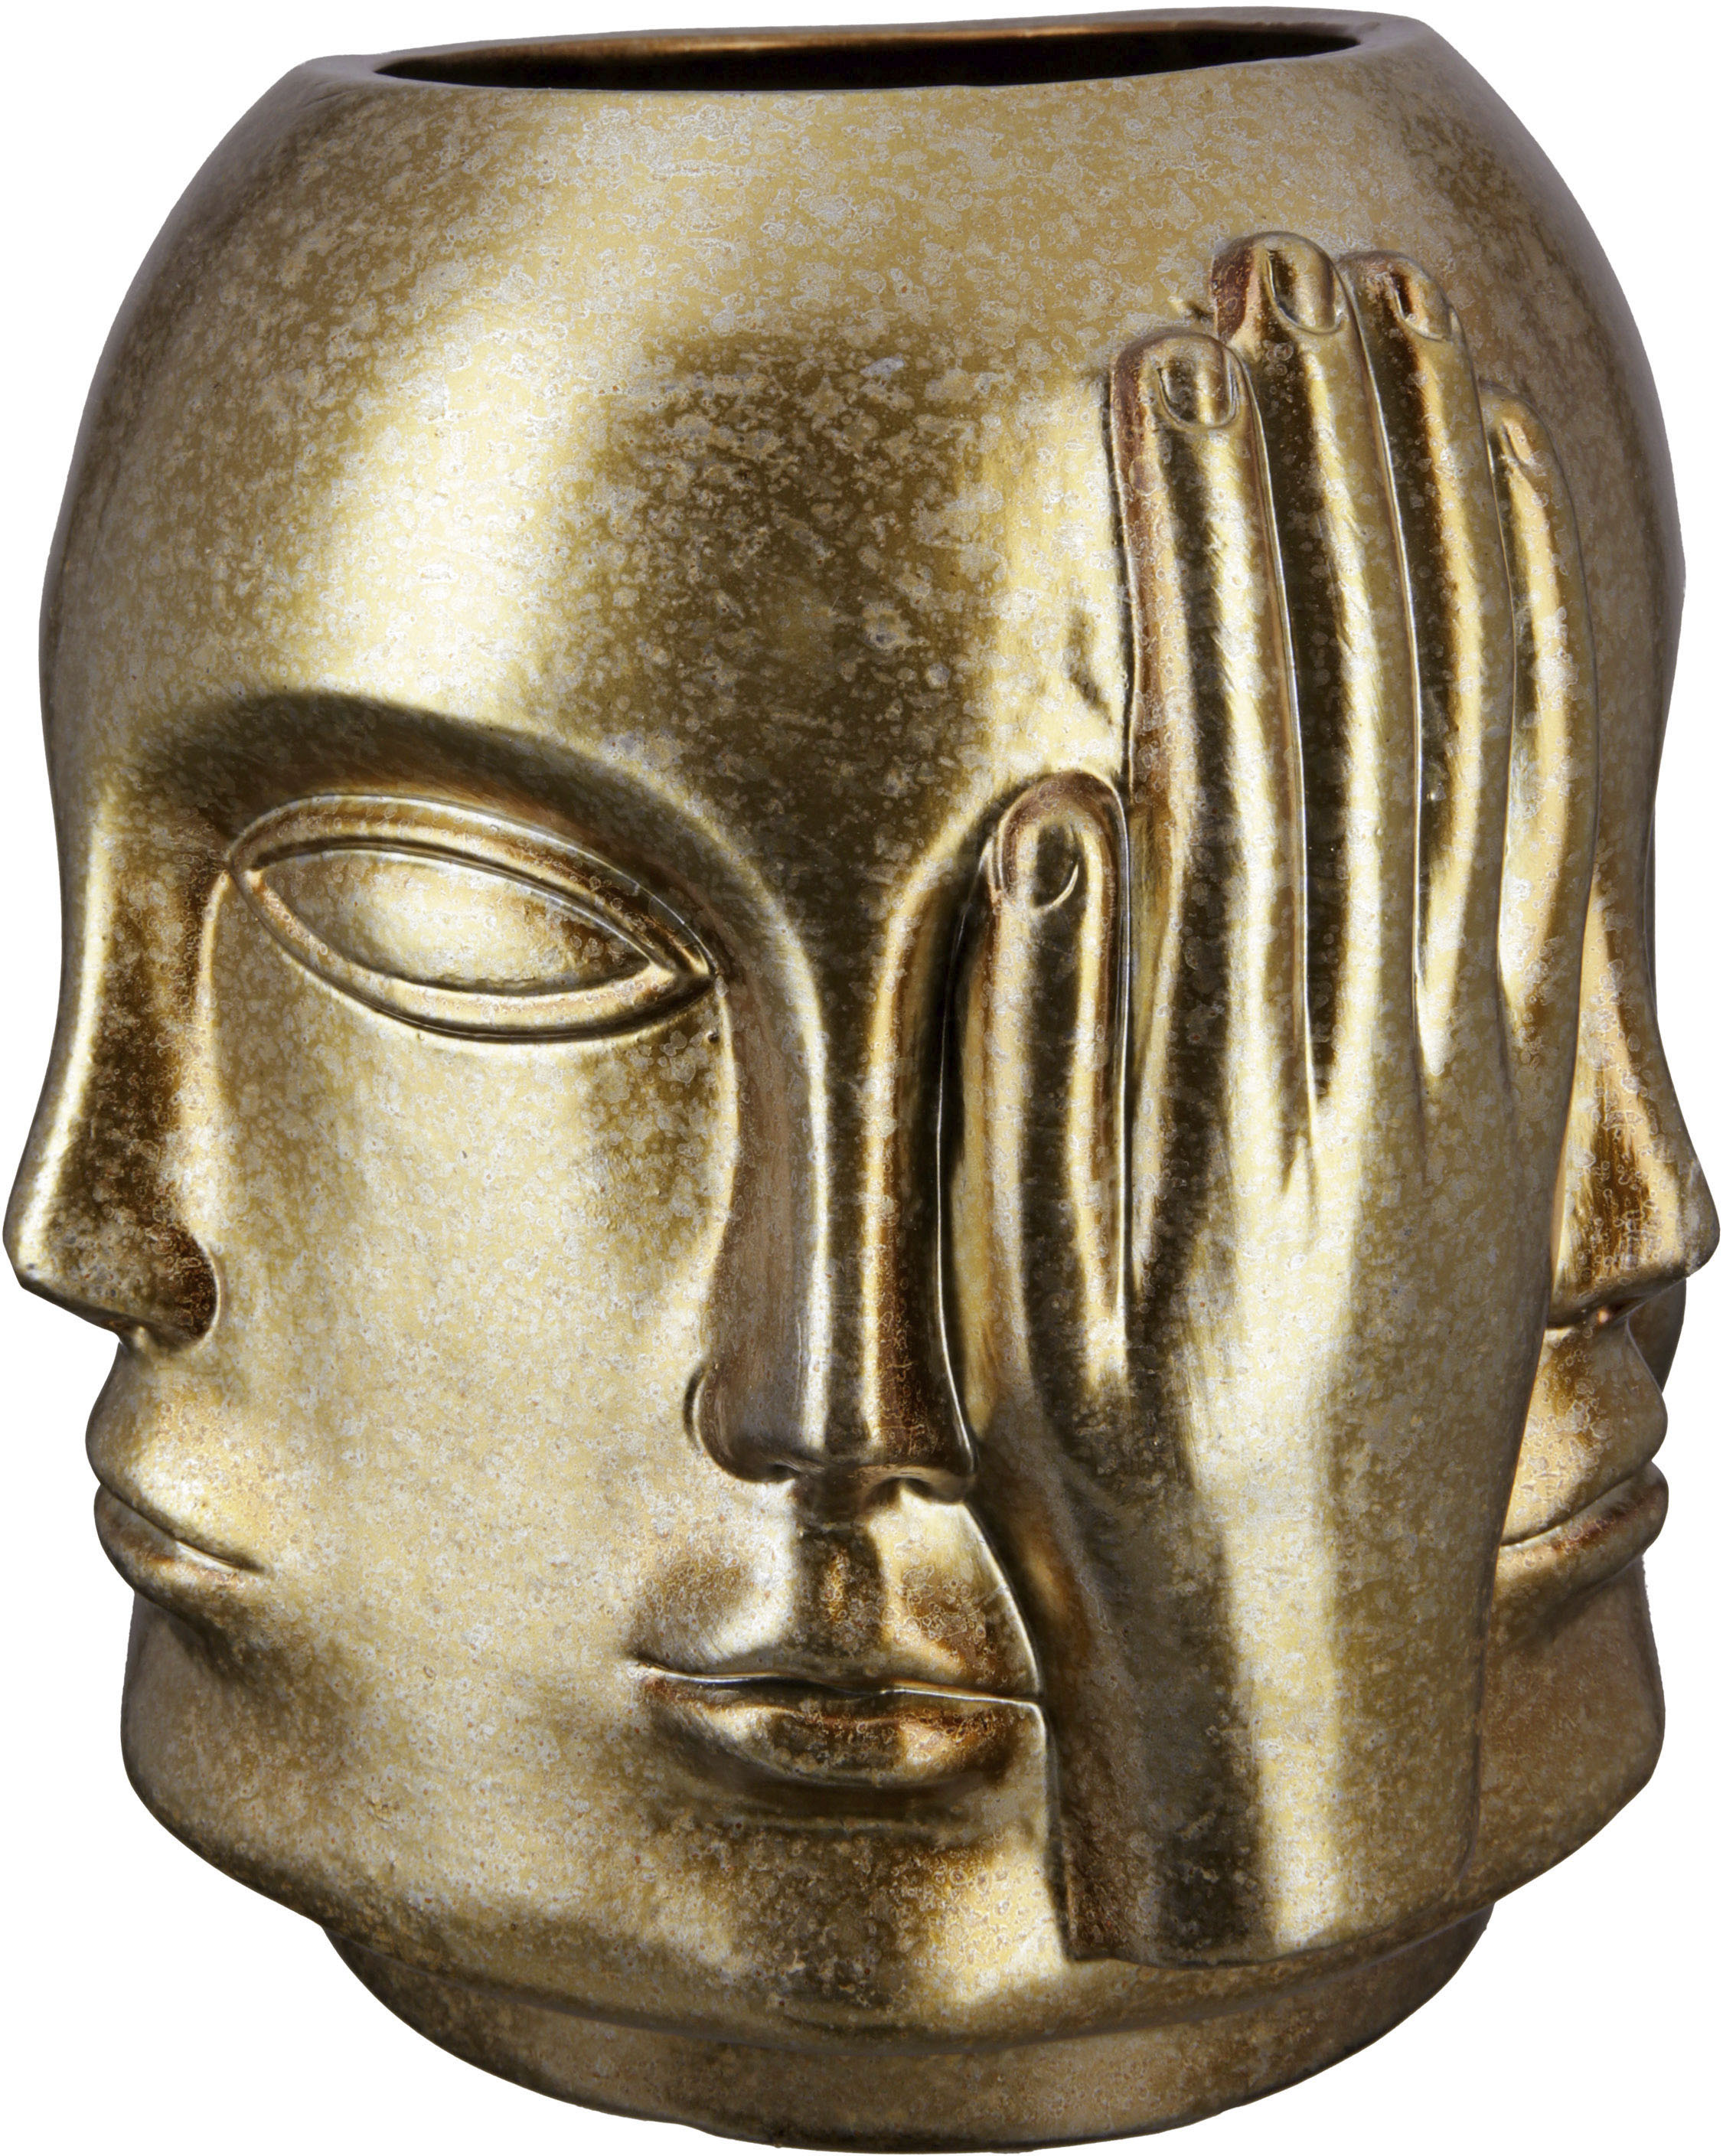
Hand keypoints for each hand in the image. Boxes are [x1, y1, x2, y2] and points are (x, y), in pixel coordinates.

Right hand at [946, 235, 1597, 1963]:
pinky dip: (1542, 676)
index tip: (1174, 373)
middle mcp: (1389, 1048)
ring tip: (1404, 354)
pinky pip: (1552, 840)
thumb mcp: (1023, 1312)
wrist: (1303, 1668)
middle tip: (1288, 278)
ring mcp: (1481, 1065)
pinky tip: (1515, 564)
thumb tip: (1070, 815)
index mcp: (1245, 1084)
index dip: (1208, 546)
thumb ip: (1047, 1053)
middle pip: (1370, 696)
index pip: (1238, 741)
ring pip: (1483, 734)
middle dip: (1327, 471)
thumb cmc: (1124, 1497)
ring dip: (1444, 531)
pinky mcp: (1522, 1101)